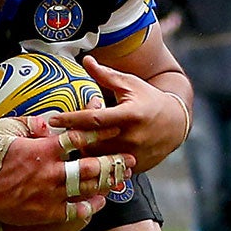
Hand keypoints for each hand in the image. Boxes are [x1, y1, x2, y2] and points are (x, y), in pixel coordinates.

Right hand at [0, 127, 130, 225]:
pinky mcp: (46, 213)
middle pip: (92, 166)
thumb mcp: (5, 130)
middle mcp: (52, 172)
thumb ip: (32, 125)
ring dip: (107, 184)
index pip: (80, 138)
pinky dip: (90, 206)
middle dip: (114, 162)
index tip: (116, 125)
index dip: (100, 131)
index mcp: (43, 149)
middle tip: (130, 159)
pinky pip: (75, 211)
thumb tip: (51, 122)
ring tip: (122, 180)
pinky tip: (100, 202)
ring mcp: (50, 195)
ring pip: (87, 189)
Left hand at [51, 57, 189, 171]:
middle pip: (92, 142)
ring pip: (98, 159)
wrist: (176, 124)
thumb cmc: (148, 100)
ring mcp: (134, 155)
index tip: (53, 119)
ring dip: (83, 152)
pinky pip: (109, 170)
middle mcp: (132, 137)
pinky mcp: (135, 167)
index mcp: (130, 115)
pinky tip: (89, 156)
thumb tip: (86, 60)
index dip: (72, 119)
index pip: (94, 119)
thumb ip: (106, 75)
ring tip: (75, 143)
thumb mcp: (130, 85)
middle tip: (58, 133)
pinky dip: (97, 163)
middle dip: (72, 138)